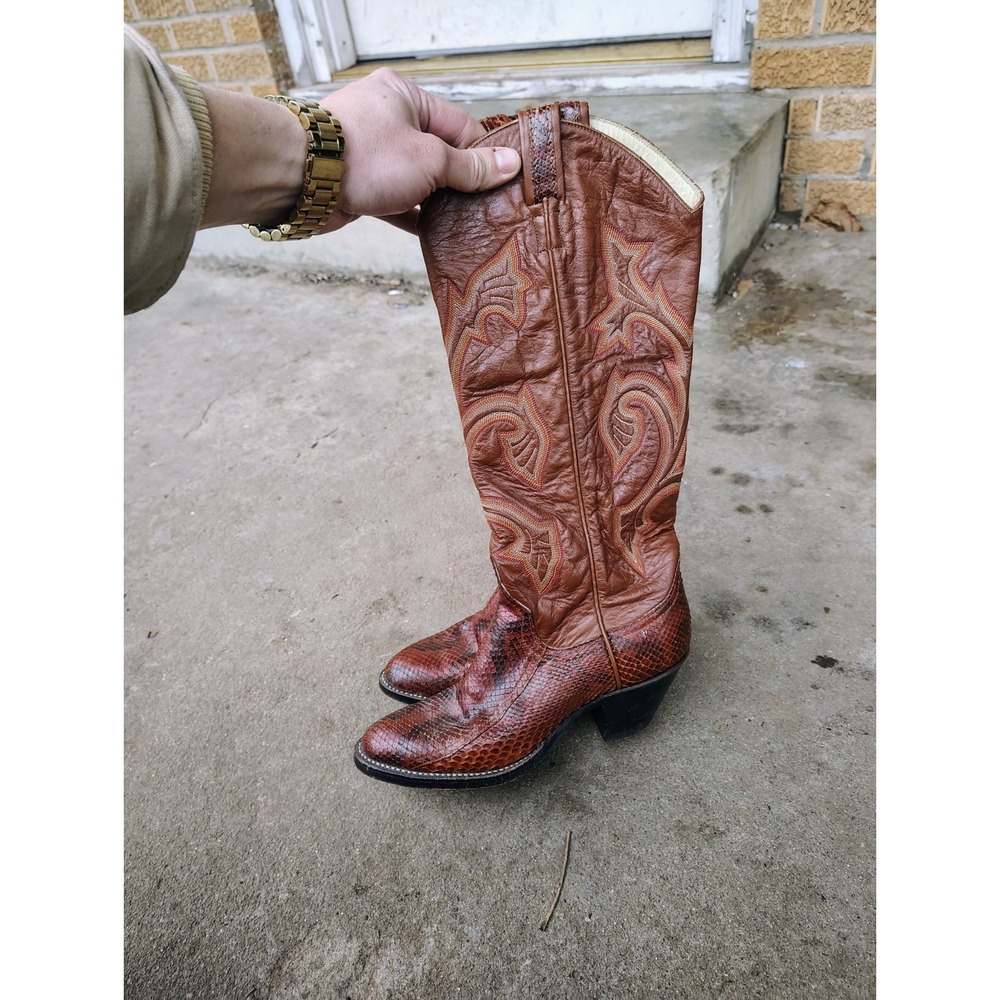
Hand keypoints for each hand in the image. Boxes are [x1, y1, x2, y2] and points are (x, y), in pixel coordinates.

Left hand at [317, 68, 521, 233]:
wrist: (303, 179)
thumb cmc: (364, 156)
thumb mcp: (430, 160)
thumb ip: (469, 167)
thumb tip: (509, 166)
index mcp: (406, 97)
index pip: (458, 125)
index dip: (482, 154)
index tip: (502, 182)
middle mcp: (389, 121)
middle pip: (439, 153)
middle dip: (460, 181)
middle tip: (486, 208)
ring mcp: (373, 154)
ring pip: (418, 179)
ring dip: (438, 201)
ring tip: (465, 224)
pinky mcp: (361, 184)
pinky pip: (397, 199)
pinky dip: (415, 215)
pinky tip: (435, 234)